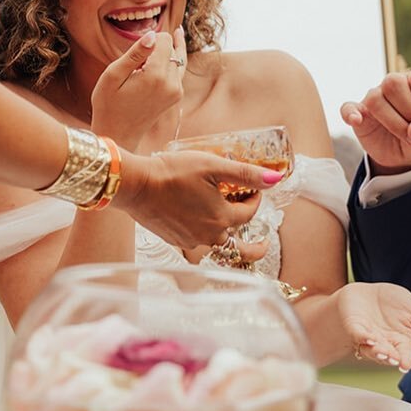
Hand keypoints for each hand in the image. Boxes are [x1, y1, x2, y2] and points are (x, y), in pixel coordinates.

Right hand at [90, 28, 185, 150]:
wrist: (118, 134)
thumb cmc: (109, 104)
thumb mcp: (113, 75)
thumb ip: (134, 53)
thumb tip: (153, 35)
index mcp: (156, 76)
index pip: (165, 40)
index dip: (152, 38)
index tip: (138, 47)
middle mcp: (172, 84)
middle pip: (173, 49)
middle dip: (158, 47)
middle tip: (139, 58)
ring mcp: (177, 91)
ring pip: (179, 59)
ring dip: (168, 53)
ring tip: (174, 34)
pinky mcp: (177, 96)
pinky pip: (180, 71)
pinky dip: (173, 61)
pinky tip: (170, 50)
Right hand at [116, 147, 280, 250]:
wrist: (135, 185)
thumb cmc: (173, 173)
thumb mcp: (214, 166)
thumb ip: (246, 174)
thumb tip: (275, 179)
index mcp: (222, 219)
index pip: (250, 214)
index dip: (256, 199)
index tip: (254, 189)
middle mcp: (208, 236)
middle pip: (238, 244)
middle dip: (253, 244)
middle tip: (262, 243)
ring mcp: (189, 240)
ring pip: (216, 243)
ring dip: (227, 235)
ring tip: (227, 222)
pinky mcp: (173, 239)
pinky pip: (196, 240)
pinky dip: (204, 232)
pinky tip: (198, 215)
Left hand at [337, 281, 410, 373]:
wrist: (369, 291)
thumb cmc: (395, 303)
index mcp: (402, 343)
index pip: (405, 356)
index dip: (405, 361)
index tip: (405, 364)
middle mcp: (385, 345)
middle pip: (388, 355)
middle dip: (390, 357)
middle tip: (394, 358)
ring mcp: (368, 337)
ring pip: (372, 349)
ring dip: (377, 351)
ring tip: (383, 350)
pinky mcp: (355, 328)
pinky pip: (358, 335)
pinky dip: (362, 337)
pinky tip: (369, 337)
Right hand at [340, 69, 410, 174]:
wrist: (404, 156)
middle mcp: (394, 83)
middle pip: (394, 83)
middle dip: (408, 112)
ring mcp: (374, 97)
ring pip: (375, 98)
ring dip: (391, 121)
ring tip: (401, 133)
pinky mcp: (358, 113)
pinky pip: (348, 108)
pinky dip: (351, 114)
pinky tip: (357, 121)